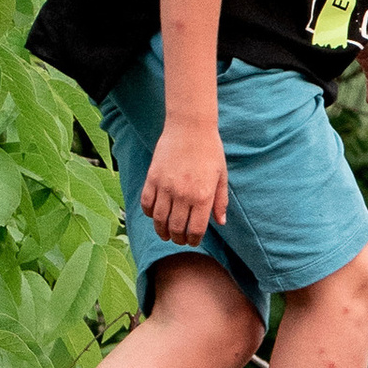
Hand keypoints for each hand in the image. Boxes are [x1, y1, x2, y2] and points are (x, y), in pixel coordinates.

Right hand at [142, 115, 227, 245]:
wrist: (190, 127)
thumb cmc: (210, 150)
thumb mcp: (221, 176)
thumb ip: (220, 201)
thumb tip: (220, 223)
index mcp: (203, 196)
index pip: (196, 229)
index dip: (193, 240)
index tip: (192, 241)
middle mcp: (183, 195)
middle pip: (176, 228)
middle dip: (178, 239)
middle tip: (179, 239)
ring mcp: (166, 187)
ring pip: (159, 220)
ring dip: (162, 230)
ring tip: (165, 233)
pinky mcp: (152, 178)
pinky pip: (147, 204)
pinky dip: (149, 213)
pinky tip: (155, 215)